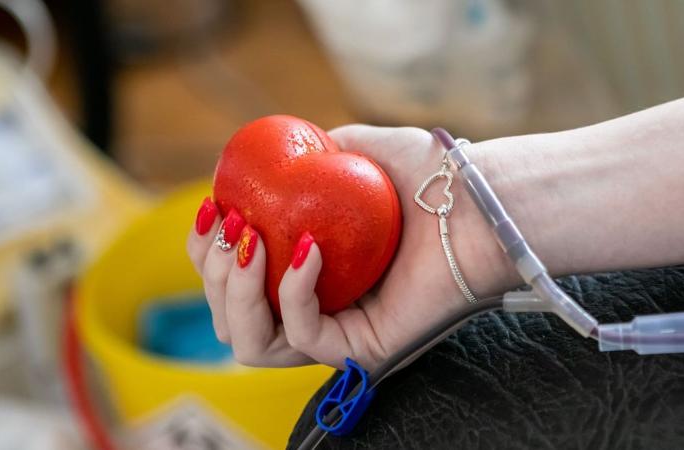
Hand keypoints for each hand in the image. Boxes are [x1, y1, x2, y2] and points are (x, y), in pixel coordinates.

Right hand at [186, 125, 514, 369]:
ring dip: (235, 291)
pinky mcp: (362, 349)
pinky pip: (304, 337)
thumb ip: (313, 156)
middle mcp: (319, 312)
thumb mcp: (356, 151)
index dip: (207, 254)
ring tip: (251, 242)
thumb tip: (271, 157)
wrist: (475, 198)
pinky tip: (309, 247)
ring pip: (253, 344)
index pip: (236, 286)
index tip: (214, 210)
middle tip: (230, 227)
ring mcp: (339, 336)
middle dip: (213, 274)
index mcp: (308, 276)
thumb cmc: (427, 176)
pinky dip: (294, 290)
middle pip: (232, 319)